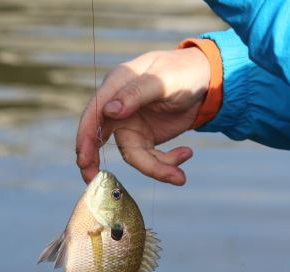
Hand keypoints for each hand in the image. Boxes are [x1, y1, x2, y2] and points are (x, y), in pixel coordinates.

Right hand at [76, 47, 210, 185]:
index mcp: (117, 85)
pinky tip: (187, 152)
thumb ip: (136, 93)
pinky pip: (150, 158)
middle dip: (94, 162)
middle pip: (99, 138)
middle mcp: (118, 107)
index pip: (94, 113)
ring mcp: (131, 125)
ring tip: (179, 177)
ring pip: (133, 155)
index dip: (86, 137)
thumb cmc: (182, 71)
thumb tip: (109, 111)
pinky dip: (168, 163)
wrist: (206, 81)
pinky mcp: (145, 139)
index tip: (83, 161)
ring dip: (155, 169)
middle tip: (92, 181)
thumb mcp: (163, 80)